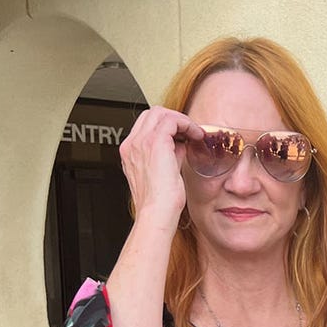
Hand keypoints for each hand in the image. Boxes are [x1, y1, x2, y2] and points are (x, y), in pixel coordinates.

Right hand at [118, 106, 204, 228]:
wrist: (157, 213)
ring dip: (181, 120)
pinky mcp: (155, 142)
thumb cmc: (161, 203)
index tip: (183, 136)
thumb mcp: (165, 173)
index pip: (146, 126)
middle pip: (151, 114)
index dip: (167, 126)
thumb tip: (181, 144)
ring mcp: (140, 142)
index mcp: (131, 153)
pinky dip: (186, 124)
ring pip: (160, 113)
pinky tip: (196, 134)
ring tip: (195, 133)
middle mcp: (132, 145)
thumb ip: (170, 155)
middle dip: (174, 119)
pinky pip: (171, 120)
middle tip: (190, 131)